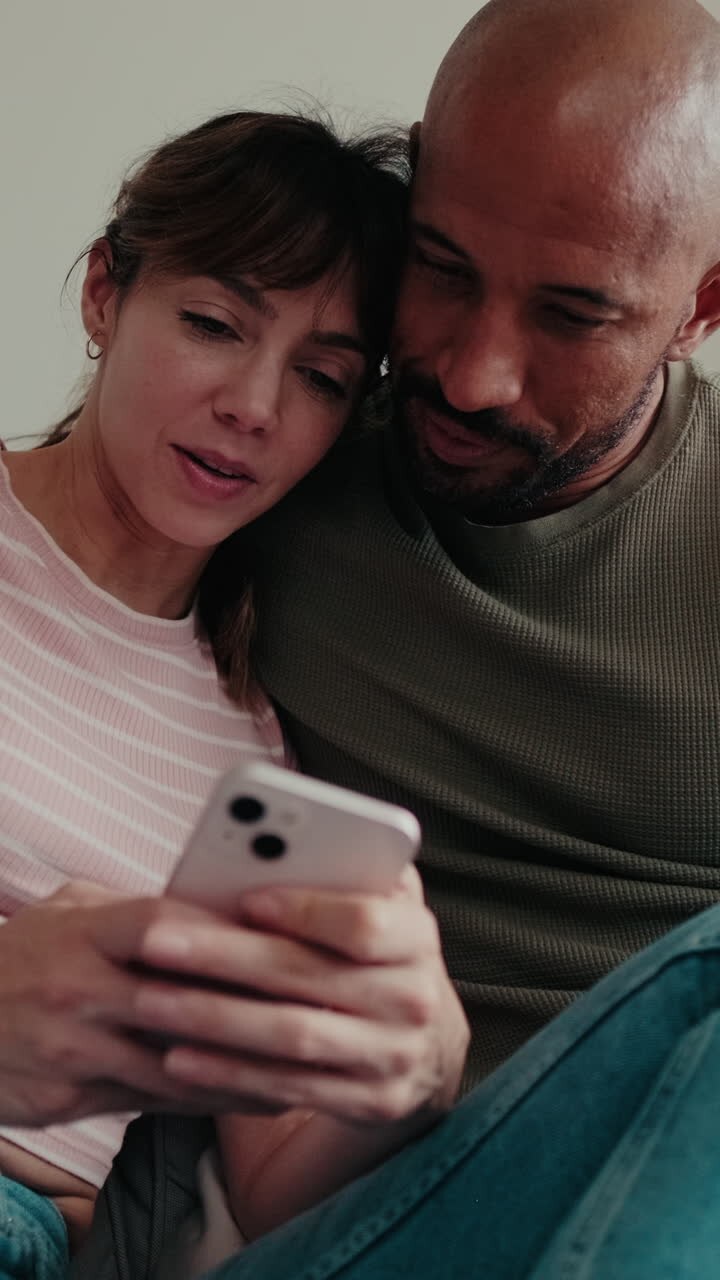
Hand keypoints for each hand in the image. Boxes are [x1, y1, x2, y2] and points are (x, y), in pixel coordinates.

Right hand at [0, 881, 286, 1125]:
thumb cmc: (21, 957)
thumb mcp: (67, 911)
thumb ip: (133, 909)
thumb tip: (210, 902)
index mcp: (84, 932)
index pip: (164, 923)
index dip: (227, 929)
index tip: (284, 932)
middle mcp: (80, 989)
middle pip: (182, 998)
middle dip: (254, 1002)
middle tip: (323, 1002)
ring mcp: (76, 1048)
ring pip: (179, 1061)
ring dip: (247, 1064)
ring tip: (310, 1061)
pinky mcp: (74, 1095)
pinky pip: (158, 1100)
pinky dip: (213, 1096)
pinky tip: (261, 1093)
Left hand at [135, 865, 469, 1124]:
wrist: (430, 1040)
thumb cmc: (380, 951)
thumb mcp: (381, 903)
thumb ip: (343, 873)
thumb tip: (266, 850)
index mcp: (417, 936)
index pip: (364, 924)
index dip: (304, 911)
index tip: (244, 899)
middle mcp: (414, 999)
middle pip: (311, 979)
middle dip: (226, 959)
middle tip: (157, 943)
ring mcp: (395, 1055)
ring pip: (293, 1036)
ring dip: (215, 1020)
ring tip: (152, 1002)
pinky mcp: (370, 1103)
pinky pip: (290, 1089)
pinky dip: (230, 1074)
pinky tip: (178, 1058)